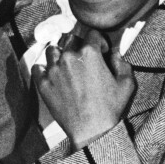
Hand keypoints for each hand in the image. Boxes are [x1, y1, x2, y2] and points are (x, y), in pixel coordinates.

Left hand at [32, 29, 135, 150]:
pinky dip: (43, 68)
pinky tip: (52, 74)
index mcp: (90, 54)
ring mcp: (53, 70)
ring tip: (66, 64)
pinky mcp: (43, 83)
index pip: (91, 34)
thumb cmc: (110, 108)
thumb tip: (115, 53)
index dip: (98, 40)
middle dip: (78, 45)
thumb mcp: (126, 83)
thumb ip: (122, 62)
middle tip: (83, 58)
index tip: (100, 50)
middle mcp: (68, 57)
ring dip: (59, 53)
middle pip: (70, 39)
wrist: (90, 129)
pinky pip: (37, 67)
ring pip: (52, 50)